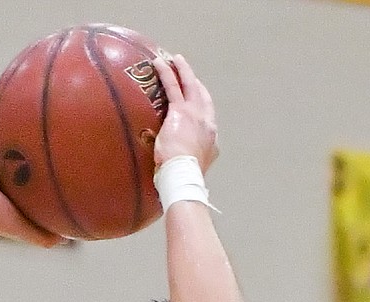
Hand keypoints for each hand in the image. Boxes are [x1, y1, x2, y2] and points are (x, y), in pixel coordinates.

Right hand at [0, 103, 61, 247]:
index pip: (29, 160)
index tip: (57, 135)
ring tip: (19, 89)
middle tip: (44, 107)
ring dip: (6, 111)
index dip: (40, 149)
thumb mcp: (29, 228)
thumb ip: (47, 235)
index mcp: (14, 180)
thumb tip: (71, 241)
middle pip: (16, 140)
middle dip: (26, 124)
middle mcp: (1, 165)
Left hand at [151, 54, 217, 172]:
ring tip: (175, 59)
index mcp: (210, 135)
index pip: (207, 112)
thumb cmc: (187, 174)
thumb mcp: (198, 164)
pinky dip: (166, 73)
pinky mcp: (179, 111)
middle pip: (201, 94)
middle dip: (194, 81)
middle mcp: (206, 120)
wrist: (184, 173)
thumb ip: (196, 156)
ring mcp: (194, 113)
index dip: (202, 100)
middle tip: (186, 70)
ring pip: (189, 85)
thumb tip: (189, 159)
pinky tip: (159, 63)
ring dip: (182, 70)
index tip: (196, 92)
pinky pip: (172, 86)